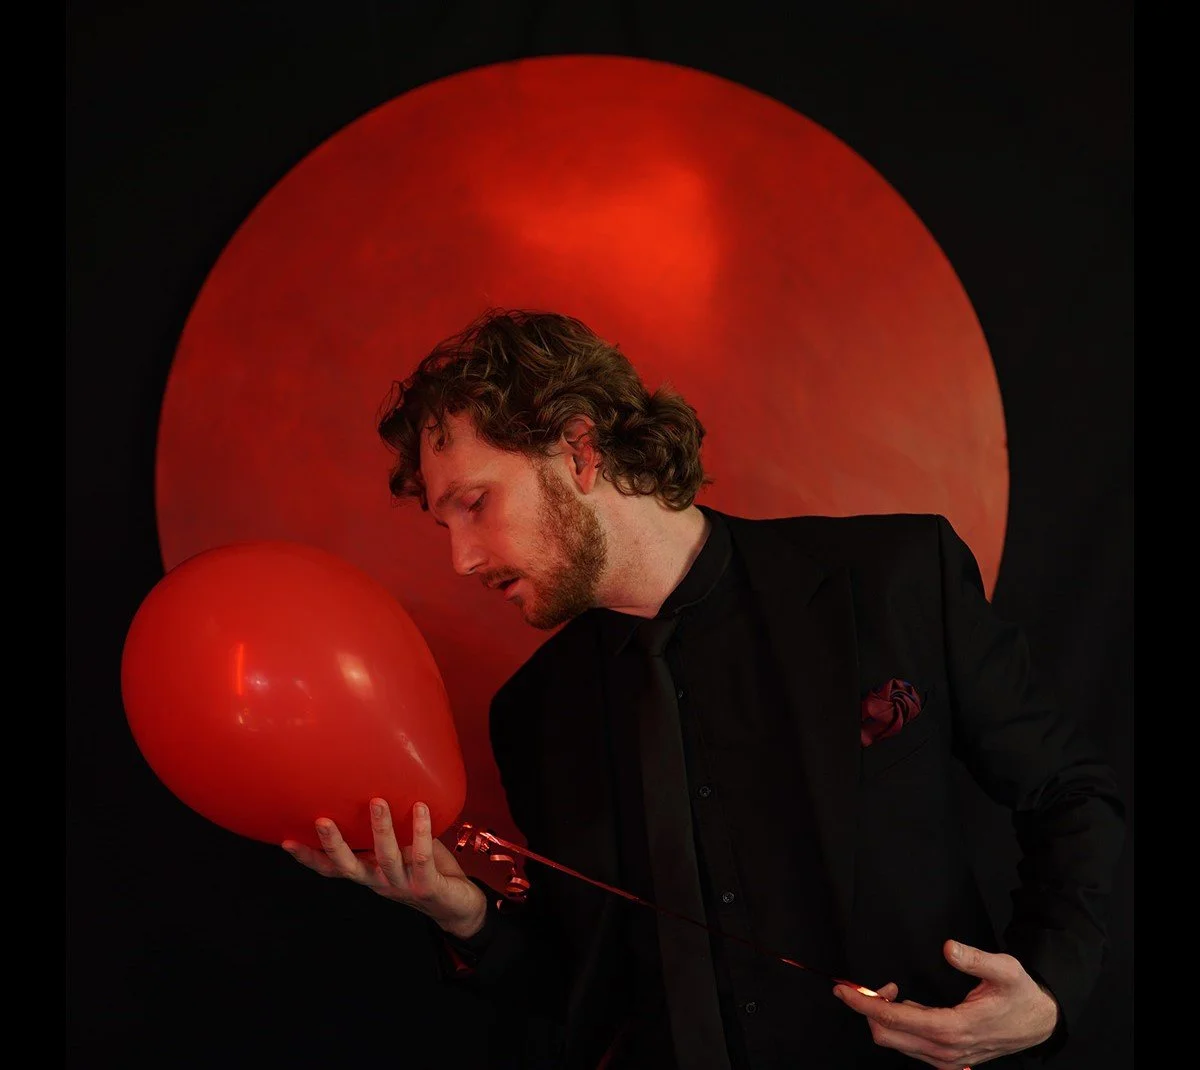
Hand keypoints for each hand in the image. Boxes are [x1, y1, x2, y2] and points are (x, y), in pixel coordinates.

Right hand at [282, 799, 488, 937]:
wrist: (459, 907)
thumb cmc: (427, 870)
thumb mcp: (401, 851)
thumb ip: (387, 833)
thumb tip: (374, 792)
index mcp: (370, 874)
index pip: (334, 869)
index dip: (310, 858)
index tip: (286, 841)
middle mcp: (381, 882)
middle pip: (350, 868)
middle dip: (334, 845)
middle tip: (321, 820)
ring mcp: (403, 886)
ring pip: (387, 858)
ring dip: (381, 830)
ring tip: (378, 801)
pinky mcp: (428, 886)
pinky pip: (422, 857)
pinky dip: (421, 831)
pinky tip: (421, 808)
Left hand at [832, 939, 1058, 1068]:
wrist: (1039, 1024)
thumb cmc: (1020, 995)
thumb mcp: (1005, 969)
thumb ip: (976, 959)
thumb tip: (949, 948)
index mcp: (955, 1028)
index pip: (897, 1020)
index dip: (866, 1004)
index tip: (844, 989)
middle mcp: (947, 1050)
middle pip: (889, 1036)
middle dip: (868, 1011)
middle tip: (865, 985)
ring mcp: (947, 1059)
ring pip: (897, 1044)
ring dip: (884, 1019)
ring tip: (887, 992)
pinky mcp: (949, 1060)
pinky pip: (911, 1048)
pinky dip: (898, 1028)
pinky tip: (904, 1006)